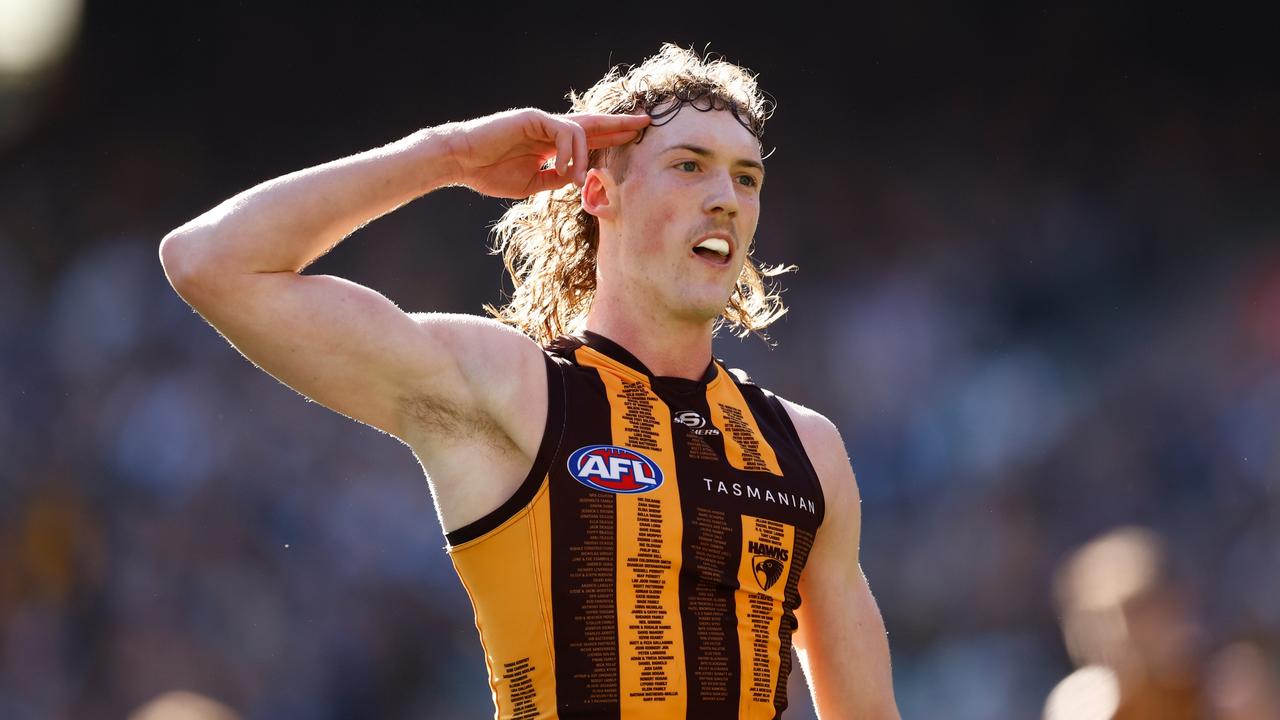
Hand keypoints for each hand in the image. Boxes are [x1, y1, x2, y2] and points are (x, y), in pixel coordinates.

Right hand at [442, 109, 649, 198]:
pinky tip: (563, 169)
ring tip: (576, 179)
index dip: (611, 138)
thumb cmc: (490, 172)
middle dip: (619, 125)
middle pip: (593, 124)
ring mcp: (542, 121)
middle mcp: (549, 129)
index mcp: (550, 144)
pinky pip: (565, 132)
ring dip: (585, 158)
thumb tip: (580, 179)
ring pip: (581, 131)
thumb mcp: (532, 183)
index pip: (588, 139)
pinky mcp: (534, 117)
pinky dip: (570, 151)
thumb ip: (557, 178)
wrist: (461, 161)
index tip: (634, 137)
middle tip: (646, 122)